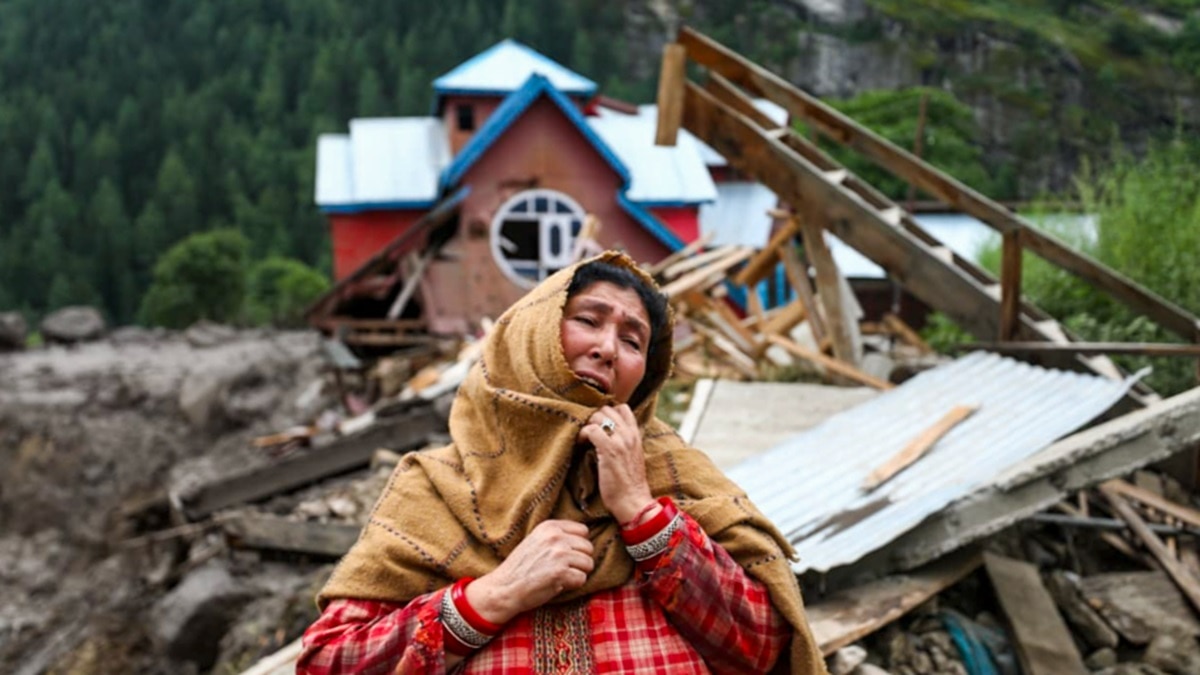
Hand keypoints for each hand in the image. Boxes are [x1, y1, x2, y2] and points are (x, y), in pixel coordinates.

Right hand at [466, 520, 593, 623]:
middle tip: (563, 569)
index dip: (577, 546)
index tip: (565, 555)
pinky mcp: (561, 572)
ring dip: (577, 573)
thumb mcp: (536, 541)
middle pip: (588, 548)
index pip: (583, 531)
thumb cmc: (521, 567)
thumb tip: (585, 539)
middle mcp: (556, 537)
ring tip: (560, 576)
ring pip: (588, 563)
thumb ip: (557, 536)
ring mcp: (559, 554)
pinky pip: (582, 579)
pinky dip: (573, 585)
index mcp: (550, 527)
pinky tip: (558, 584)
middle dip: (580, 561)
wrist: (504, 588)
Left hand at [578, 405, 655, 525]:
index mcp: (636, 435)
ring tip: (584, 439)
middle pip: (607, 409)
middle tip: (588, 432)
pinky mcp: (609, 449)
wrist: (633, 502)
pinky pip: (591, 430)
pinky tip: (581, 444)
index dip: (607, 412)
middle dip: (594, 418)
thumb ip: (624, 444)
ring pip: (598, 416)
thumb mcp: (631, 457)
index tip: (598, 424)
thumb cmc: (629, 485)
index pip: (623, 408)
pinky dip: (582, 434)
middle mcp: (629, 434)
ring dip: (587, 425)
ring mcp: (620, 440)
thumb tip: (607, 436)